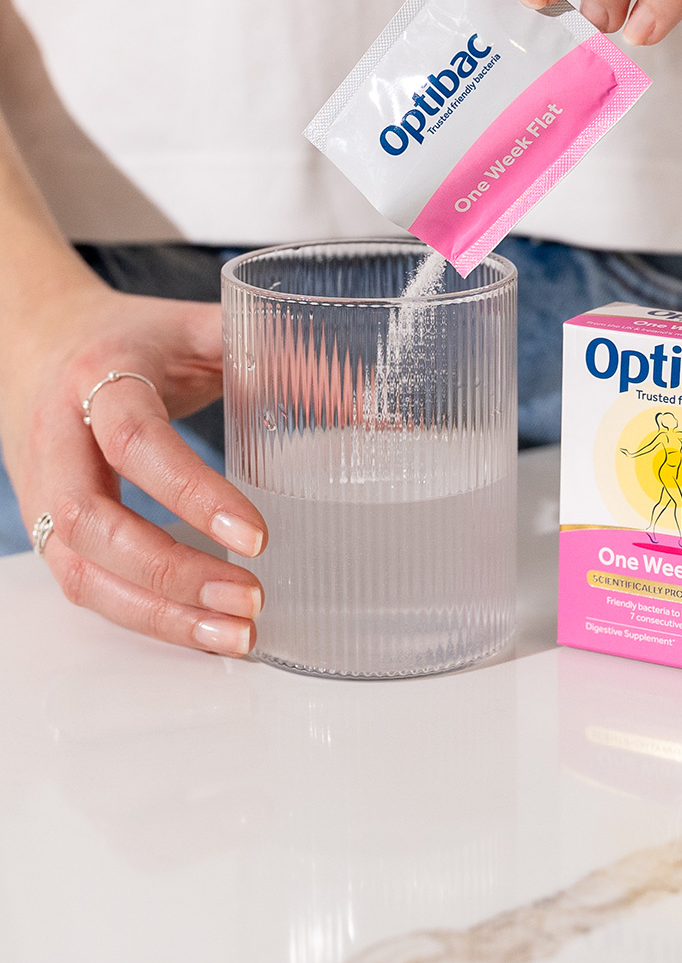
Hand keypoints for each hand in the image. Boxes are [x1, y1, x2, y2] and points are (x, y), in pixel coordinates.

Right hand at [0, 282, 266, 655]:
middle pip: (93, 522)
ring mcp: (43, 490)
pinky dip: (142, 616)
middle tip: (250, 599)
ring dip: (158, 614)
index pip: (136, 440)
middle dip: (172, 573)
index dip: (192, 493)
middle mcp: (58, 438)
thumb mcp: (199, 327)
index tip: (258, 537)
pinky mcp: (48, 528)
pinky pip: (85, 584)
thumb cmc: (130, 338)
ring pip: (81, 569)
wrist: (36, 338)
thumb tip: (364, 406)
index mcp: (99, 377)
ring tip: (235, 635)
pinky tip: (200, 629)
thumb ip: (276, 354)